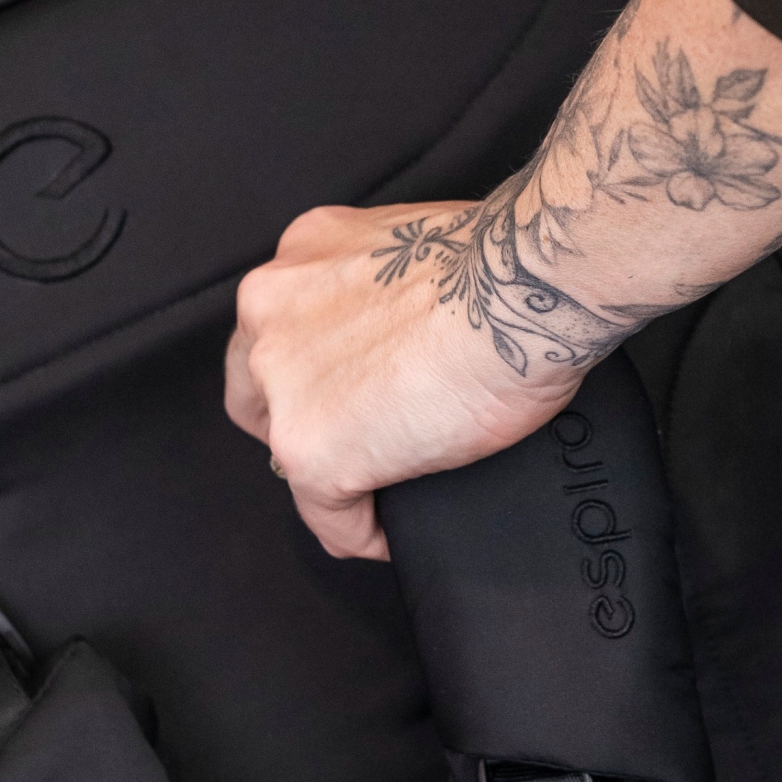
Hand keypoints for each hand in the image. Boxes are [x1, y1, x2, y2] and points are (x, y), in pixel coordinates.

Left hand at [225, 200, 583, 560]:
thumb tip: (416, 328)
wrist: (520, 293)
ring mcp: (285, 384)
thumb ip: (387, 288)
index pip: (284, 329)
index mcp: (306, 253)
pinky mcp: (312, 450)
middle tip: (355, 439)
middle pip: (260, 390)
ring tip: (376, 491)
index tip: (350, 392)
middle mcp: (273, 311)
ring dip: (329, 474)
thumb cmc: (501, 267)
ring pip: (287, 454)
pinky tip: (392, 531)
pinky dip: (360, 532)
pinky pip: (328, 516)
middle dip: (300, 419)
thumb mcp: (418, 249)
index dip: (316, 369)